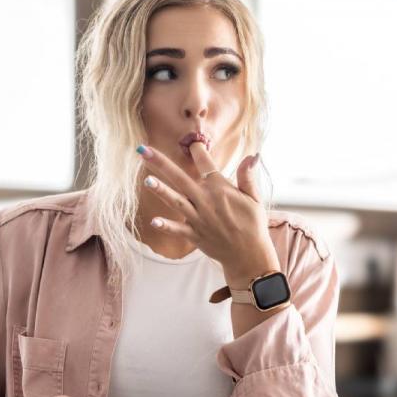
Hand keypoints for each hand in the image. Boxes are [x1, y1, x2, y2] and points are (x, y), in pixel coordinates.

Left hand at [138, 143, 280, 286]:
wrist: (249, 255)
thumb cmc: (252, 225)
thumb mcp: (254, 198)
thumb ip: (247, 176)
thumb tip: (253, 155)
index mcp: (220, 188)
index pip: (205, 163)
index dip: (197, 150)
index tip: (191, 141)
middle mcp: (206, 201)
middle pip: (180, 178)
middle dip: (161, 163)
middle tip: (142, 149)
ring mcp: (199, 218)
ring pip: (176, 201)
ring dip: (161, 190)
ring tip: (146, 180)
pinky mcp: (195, 235)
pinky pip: (178, 230)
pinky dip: (166, 226)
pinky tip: (153, 221)